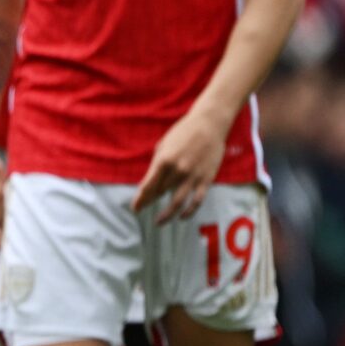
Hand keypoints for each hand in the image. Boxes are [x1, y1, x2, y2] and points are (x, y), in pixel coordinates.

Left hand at [134, 106, 228, 222]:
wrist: (209, 124)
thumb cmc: (183, 133)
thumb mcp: (164, 146)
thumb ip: (157, 165)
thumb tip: (151, 182)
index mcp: (163, 161)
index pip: (148, 185)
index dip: (140, 198)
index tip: (135, 208)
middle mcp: (177, 170)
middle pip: (160, 193)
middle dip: (149, 202)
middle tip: (141, 209)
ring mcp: (193, 176)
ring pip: (178, 201)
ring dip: (167, 214)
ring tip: (159, 221)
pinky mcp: (206, 179)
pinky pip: (197, 200)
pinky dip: (190, 211)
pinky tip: (182, 217)